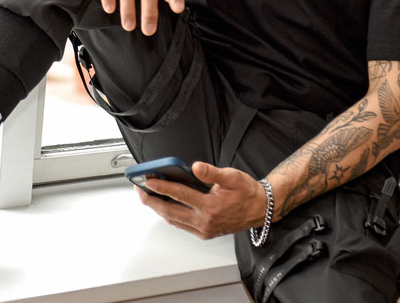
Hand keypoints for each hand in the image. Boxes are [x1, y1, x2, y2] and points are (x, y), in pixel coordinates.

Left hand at [135, 162, 267, 239]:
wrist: (260, 209)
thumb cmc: (246, 192)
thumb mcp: (231, 177)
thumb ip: (211, 172)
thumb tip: (195, 167)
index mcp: (210, 206)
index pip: (179, 195)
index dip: (162, 187)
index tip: (148, 180)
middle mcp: (205, 221)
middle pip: (170, 211)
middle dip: (151, 200)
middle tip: (139, 190)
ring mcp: (204, 229)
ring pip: (173, 220)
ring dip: (157, 208)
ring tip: (146, 195)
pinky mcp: (204, 233)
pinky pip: (181, 225)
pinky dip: (169, 215)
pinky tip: (162, 206)